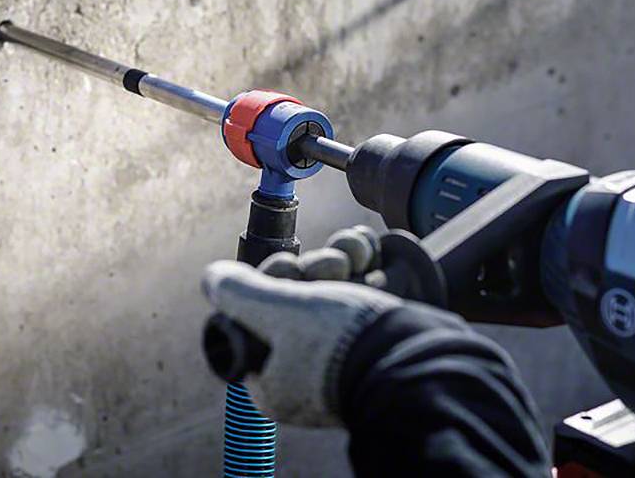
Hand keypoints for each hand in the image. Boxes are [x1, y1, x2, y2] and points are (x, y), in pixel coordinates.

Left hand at [202, 226, 401, 426]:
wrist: (421, 359)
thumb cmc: (343, 343)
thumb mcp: (278, 310)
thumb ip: (238, 293)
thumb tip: (213, 279)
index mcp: (273, 380)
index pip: (257, 317)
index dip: (270, 283)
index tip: (288, 268)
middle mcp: (305, 374)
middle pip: (295, 300)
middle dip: (312, 269)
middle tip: (329, 266)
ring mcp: (341, 359)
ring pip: (328, 293)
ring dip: (339, 262)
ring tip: (356, 260)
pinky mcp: (373, 342)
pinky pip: (359, 298)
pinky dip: (364, 271)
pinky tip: (371, 254)